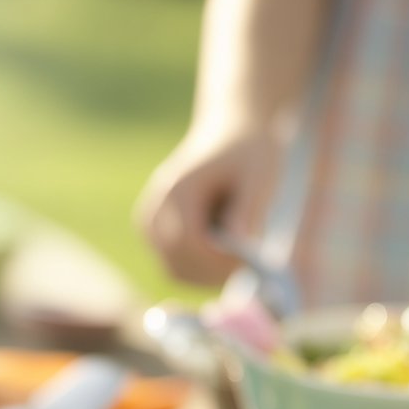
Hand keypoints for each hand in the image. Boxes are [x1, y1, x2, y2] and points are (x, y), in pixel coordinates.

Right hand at [136, 126, 284, 285]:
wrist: (229, 135)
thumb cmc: (249, 152)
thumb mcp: (260, 174)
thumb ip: (249, 208)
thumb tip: (240, 244)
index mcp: (176, 190)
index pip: (188, 244)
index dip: (218, 261)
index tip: (250, 261)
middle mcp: (154, 208)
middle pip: (177, 263)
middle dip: (214, 273)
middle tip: (248, 266)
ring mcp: (149, 223)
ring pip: (174, 271)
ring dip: (207, 274)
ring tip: (236, 255)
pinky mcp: (153, 233)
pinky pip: (174, 266)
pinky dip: (199, 268)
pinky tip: (222, 251)